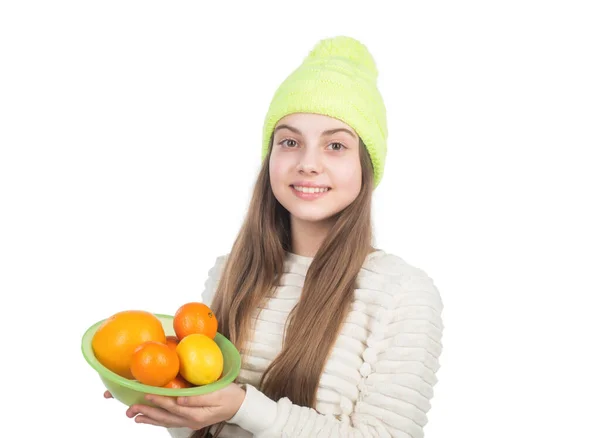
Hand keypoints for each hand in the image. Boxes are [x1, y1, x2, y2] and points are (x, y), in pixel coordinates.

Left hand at [114, 383, 245, 428]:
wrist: (239, 405)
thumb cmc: (230, 395)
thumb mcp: (217, 394)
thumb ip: (198, 397)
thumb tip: (180, 399)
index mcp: (196, 413)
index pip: (173, 406)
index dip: (159, 400)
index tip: (146, 394)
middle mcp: (190, 420)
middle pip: (165, 416)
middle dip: (147, 412)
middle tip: (130, 409)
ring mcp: (189, 421)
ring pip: (165, 420)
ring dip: (148, 418)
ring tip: (133, 416)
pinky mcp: (190, 419)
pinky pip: (170, 421)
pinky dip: (157, 420)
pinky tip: (148, 418)